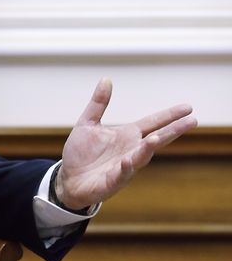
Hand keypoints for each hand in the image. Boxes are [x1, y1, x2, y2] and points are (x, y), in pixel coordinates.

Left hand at [56, 78, 196, 208]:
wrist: (68, 179)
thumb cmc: (81, 153)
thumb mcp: (88, 123)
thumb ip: (98, 103)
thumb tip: (106, 78)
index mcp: (126, 135)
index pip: (152, 123)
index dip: (169, 115)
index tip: (188, 107)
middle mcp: (130, 150)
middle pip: (155, 138)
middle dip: (172, 131)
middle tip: (192, 121)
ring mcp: (124, 166)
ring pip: (141, 156)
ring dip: (149, 148)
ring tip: (158, 138)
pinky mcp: (113, 181)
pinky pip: (122, 174)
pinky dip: (126, 167)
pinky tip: (128, 161)